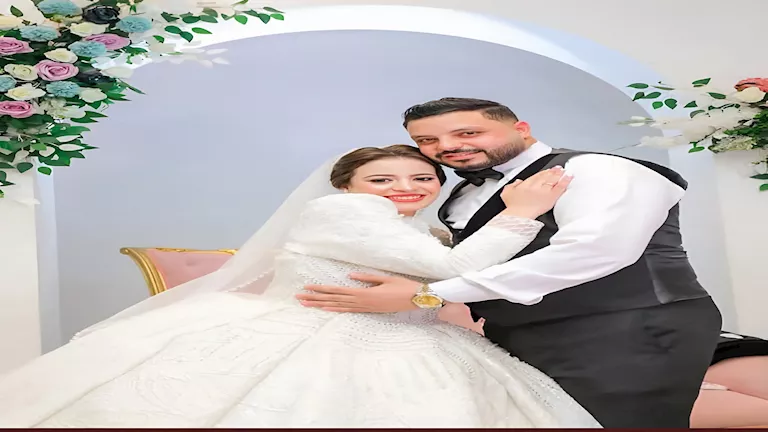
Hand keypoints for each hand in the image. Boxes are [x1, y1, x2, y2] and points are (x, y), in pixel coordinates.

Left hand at [296, 273, 421, 312]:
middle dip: (315, 298)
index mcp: (363, 292)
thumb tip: (349, 277)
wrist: (416, 299)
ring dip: (321, 305)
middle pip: (333, 300)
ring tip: (307, 304)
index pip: (336, 291)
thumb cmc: (402, 286)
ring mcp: (364, 308)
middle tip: (298, 298)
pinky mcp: (369, 311)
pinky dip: (336, 310)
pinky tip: (326, 310)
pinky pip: (348, 311)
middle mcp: (361, 302)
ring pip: (338, 306)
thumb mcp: (384, 278)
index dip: (321, 289)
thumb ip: (366, 278)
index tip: (307, 288)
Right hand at [500, 166, 571, 218]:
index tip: (549, 170)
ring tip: (566, 171)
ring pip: (553, 179)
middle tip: (559, 168)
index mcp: (526, 184)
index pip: (537, 175)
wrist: (518, 215)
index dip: (544, 172)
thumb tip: (517, 182)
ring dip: (560, 174)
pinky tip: (569, 177)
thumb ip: (512, 185)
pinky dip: (565, 181)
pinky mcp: (551, 197)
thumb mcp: (506, 193)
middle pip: (546, 176)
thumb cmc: (513, 207)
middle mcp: (536, 185)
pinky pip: (560, 187)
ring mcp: (544, 191)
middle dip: (553, 171)